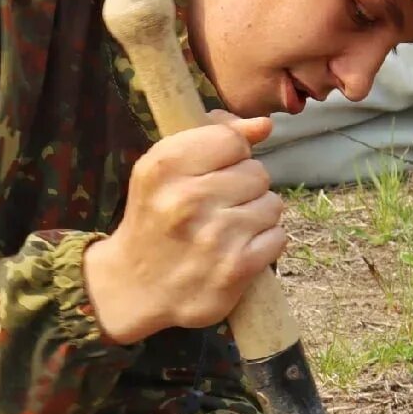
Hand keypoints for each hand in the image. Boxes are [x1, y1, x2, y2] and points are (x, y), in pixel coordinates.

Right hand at [83, 112, 283, 342]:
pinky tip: (237, 250)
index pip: (232, 140)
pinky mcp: (236, 269)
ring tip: (228, 229)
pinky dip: (263, 244)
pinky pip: (277, 237)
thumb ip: (213, 136)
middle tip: (217, 207)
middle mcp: (188, 200)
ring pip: (272, 204)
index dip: (230, 155)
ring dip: (256, 216)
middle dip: (244, 188)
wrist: (135, 288)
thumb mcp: (163, 169)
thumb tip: (264, 125)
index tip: (214, 172)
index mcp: (165, 168)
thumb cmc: (154, 219)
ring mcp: (215, 236)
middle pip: (257, 172)